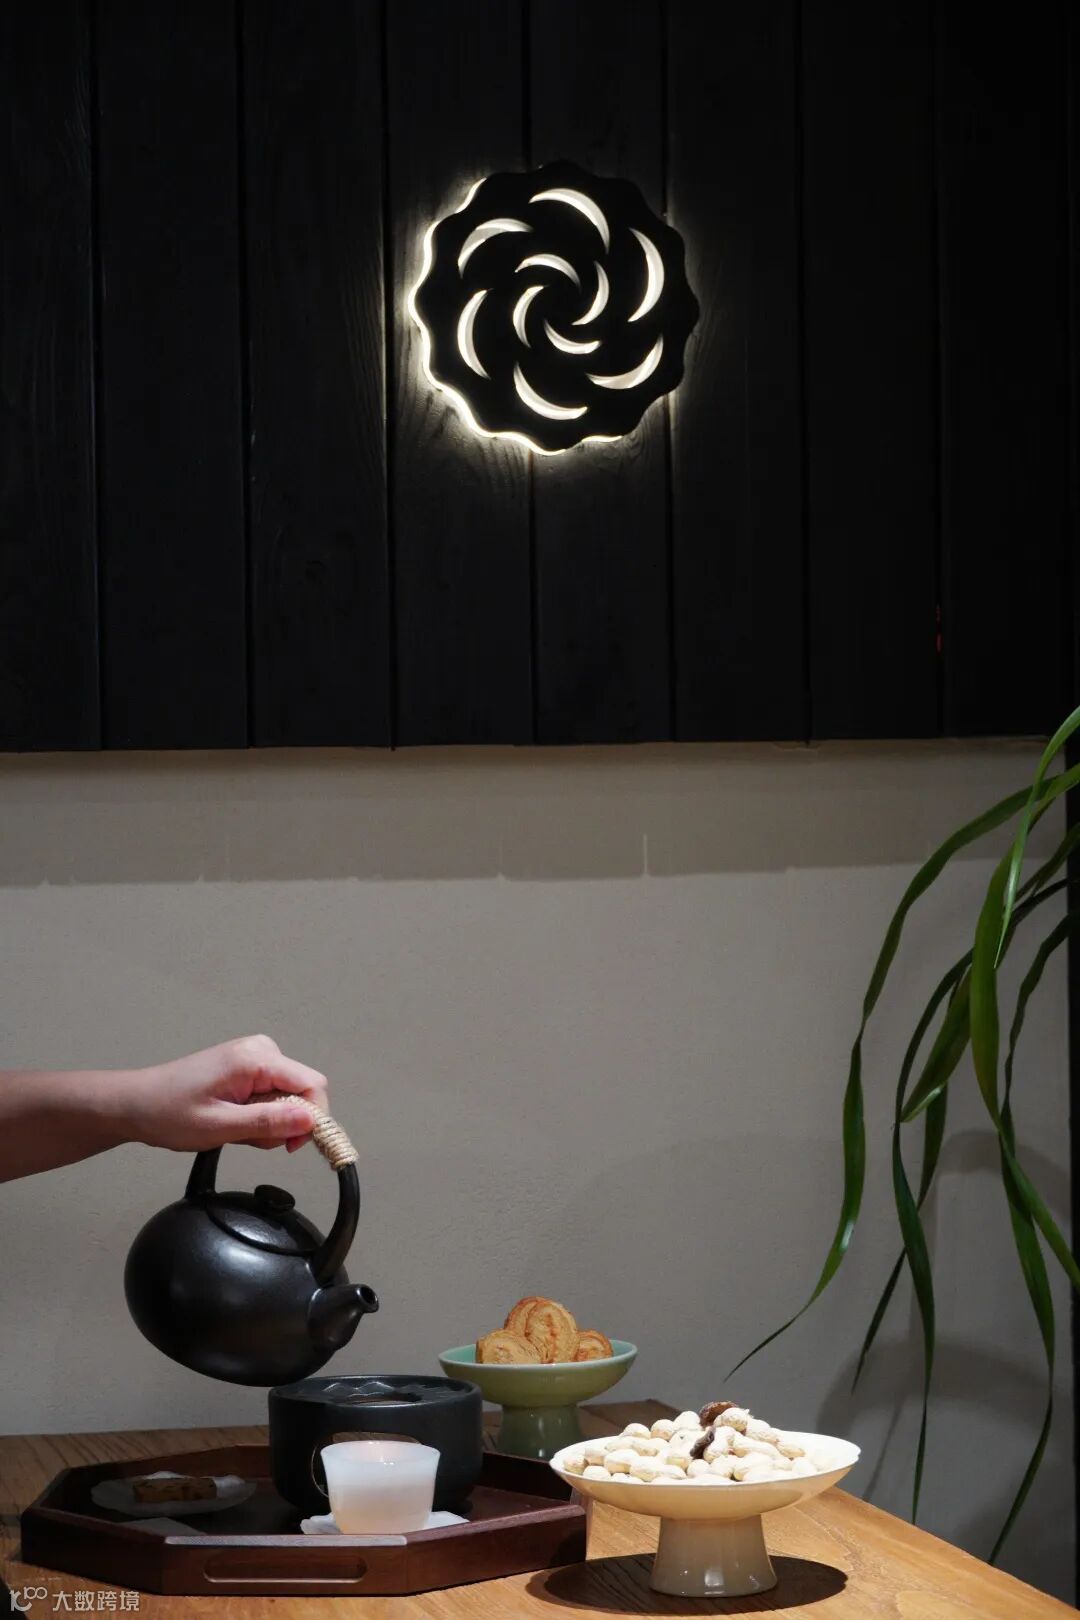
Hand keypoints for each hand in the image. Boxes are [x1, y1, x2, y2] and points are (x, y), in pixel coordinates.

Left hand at [120, 1035, 328, 1153]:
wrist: (135, 1104)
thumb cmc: (167, 1112)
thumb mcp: (219, 1126)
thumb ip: (267, 1123)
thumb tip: (310, 1120)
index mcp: (255, 1058)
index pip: (312, 1085)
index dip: (312, 1119)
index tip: (292, 1146)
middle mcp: (260, 1050)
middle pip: (301, 1092)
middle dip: (283, 1123)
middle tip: (246, 1137)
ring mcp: (254, 1057)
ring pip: (287, 1098)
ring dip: (267, 1123)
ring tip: (232, 1128)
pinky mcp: (248, 1068)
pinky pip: (272, 1095)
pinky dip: (258, 1116)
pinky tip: (232, 1120)